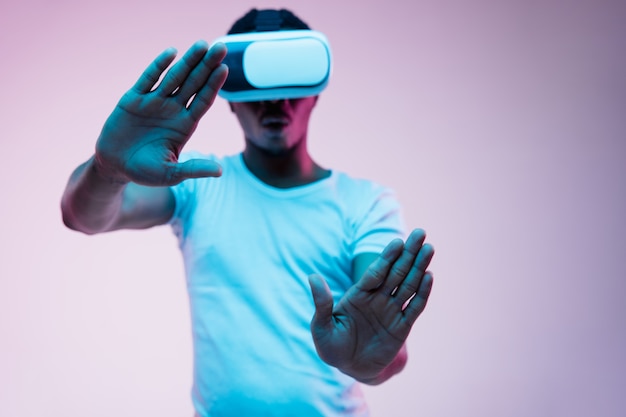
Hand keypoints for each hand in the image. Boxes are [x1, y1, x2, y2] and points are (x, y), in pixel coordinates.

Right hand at [94, 41, 228, 185]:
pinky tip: (171, 52)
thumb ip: (193, 169)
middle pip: (194, 83)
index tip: (225, 69)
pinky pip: (148, 79)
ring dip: (188, 61)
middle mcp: (173, 110)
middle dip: (207, 66)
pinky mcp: (134, 99)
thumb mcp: (172, 174)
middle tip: (222, 47)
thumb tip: (220, 172)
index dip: (214, 85)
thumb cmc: (146, 172)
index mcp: (185, 125)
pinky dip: (159, 66)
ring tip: (202, 45)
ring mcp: (155, 102)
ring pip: (175, 77)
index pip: (204, 101)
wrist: (115, 166)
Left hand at [308, 229, 433, 381]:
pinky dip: (422, 292)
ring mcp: (390, 310)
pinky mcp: (402, 326)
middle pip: (396, 271)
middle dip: (408, 253)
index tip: (397, 242)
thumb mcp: (322, 326)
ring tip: (429, 248)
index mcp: (358, 294)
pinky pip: (414, 307)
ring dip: (419, 267)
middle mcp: (377, 298)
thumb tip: (312, 277)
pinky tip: (429, 276)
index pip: (375, 272)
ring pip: (408, 284)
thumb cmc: (331, 345)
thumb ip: (321, 302)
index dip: (386, 257)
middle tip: (420, 233)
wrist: (348, 368)